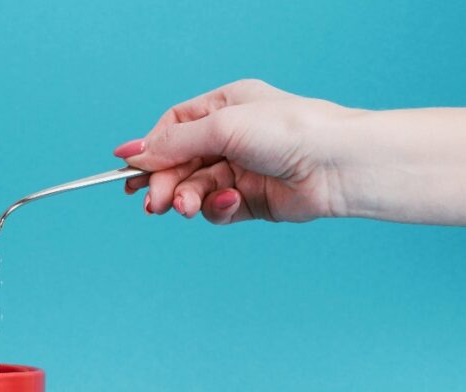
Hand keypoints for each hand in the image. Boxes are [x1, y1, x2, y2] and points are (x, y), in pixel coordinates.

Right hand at [113, 79, 354, 224]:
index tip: (130, 171)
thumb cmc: (289, 131)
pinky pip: (219, 209)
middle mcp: (232, 137)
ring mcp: (241, 170)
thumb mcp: (222, 127)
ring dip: (187, 199)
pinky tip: (230, 204)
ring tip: (187, 207)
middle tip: (153, 204)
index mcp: (225, 107)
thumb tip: (134, 154)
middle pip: (180, 163)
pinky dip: (217, 209)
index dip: (150, 149)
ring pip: (196, 189)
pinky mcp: (251, 201)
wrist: (336, 165)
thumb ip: (175, 144)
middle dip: (164, 183)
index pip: (174, 128)